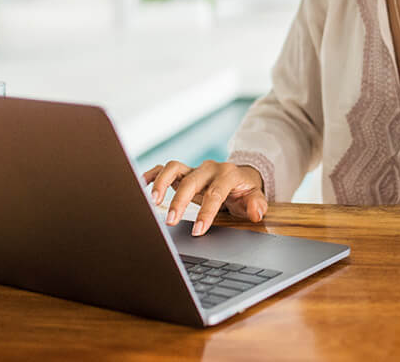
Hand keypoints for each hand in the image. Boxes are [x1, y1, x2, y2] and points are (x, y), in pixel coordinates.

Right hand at [143, 160, 266, 235]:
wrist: (240, 178)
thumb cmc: (244, 191)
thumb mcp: (255, 198)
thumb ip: (256, 205)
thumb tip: (256, 212)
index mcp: (227, 174)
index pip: (215, 193)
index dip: (206, 212)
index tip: (197, 231)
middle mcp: (209, 169)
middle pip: (191, 180)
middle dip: (180, 200)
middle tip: (171, 222)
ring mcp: (194, 169)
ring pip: (174, 167)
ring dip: (162, 183)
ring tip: (153, 201)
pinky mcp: (184, 172)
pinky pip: (165, 168)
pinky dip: (153, 174)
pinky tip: (142, 185)